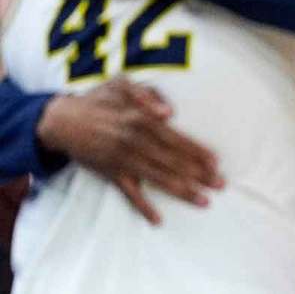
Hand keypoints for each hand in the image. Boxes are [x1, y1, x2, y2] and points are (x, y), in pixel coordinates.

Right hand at [36, 78, 222, 224]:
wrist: (63, 120)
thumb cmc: (99, 99)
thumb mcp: (121, 83)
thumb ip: (147, 94)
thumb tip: (169, 112)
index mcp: (140, 120)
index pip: (176, 139)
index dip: (197, 151)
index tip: (216, 162)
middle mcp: (134, 143)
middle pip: (173, 161)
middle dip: (199, 174)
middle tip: (220, 185)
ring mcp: (122, 161)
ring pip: (158, 179)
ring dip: (182, 191)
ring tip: (204, 201)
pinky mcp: (111, 174)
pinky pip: (129, 194)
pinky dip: (143, 207)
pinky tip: (158, 220)